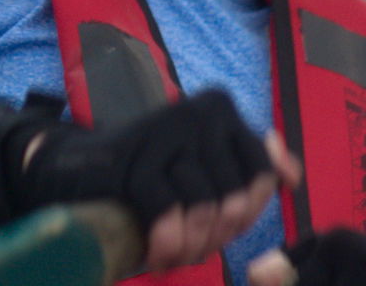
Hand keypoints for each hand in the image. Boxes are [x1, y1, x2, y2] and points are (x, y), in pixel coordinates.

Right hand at [15, 91, 299, 269]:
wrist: (73, 167)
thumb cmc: (148, 172)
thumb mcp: (203, 163)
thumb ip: (249, 165)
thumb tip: (291, 175)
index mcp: (220, 109)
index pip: (261, 172)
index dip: (246, 212)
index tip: (223, 228)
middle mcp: (197, 112)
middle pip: (233, 196)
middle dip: (216, 236)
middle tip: (193, 249)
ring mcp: (164, 132)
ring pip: (203, 207)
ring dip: (190, 245)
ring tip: (175, 255)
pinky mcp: (132, 160)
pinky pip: (167, 212)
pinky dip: (165, 242)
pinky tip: (157, 254)